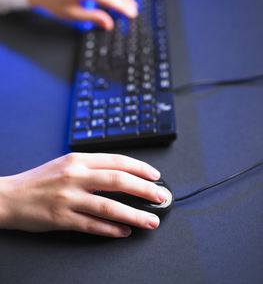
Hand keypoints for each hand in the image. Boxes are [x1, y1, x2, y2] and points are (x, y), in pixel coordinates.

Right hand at [0, 153, 165, 237]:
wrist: (10, 196)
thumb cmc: (40, 180)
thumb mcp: (66, 164)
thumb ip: (92, 167)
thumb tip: (122, 175)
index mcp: (78, 160)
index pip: (116, 161)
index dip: (139, 168)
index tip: (155, 176)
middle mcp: (75, 176)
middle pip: (117, 180)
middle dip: (144, 189)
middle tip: (160, 197)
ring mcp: (68, 198)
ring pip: (108, 206)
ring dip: (133, 214)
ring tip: (150, 220)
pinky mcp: (61, 218)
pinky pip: (92, 225)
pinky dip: (111, 230)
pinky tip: (124, 232)